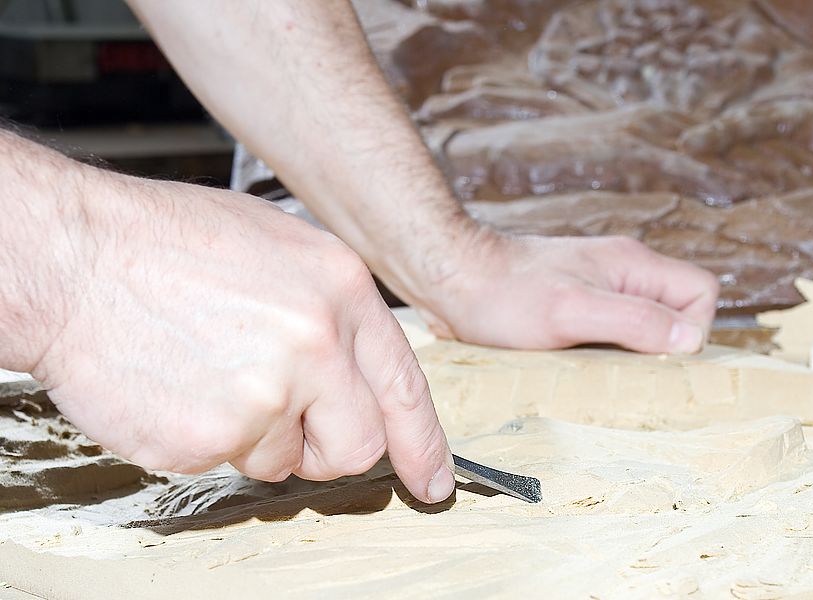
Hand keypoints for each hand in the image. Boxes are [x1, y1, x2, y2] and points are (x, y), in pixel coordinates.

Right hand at [33, 175, 454, 502]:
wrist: (75, 258)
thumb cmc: (168, 245)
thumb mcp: (279, 248)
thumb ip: (331, 314)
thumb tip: (357, 374)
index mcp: (340, 290)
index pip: (406, 386)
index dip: (424, 443)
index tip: (432, 480)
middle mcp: (315, 344)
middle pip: (359, 445)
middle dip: (329, 450)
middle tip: (290, 426)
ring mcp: (264, 394)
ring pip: (285, 461)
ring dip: (257, 437)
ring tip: (209, 376)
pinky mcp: (209, 436)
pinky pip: (228, 462)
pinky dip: (208, 438)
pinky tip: (179, 387)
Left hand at [418, 231, 718, 352]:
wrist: (451, 280)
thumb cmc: (505, 294)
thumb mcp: (572, 311)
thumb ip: (635, 320)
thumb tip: (690, 341)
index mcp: (633, 265)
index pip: (701, 293)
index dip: (692, 330)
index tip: (654, 358)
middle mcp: (623, 275)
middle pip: (676, 315)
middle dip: (662, 351)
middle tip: (626, 377)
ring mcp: (599, 292)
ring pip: (643, 330)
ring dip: (630, 359)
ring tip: (598, 378)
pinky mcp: (574, 311)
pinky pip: (611, 337)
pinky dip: (603, 359)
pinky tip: (578, 374)